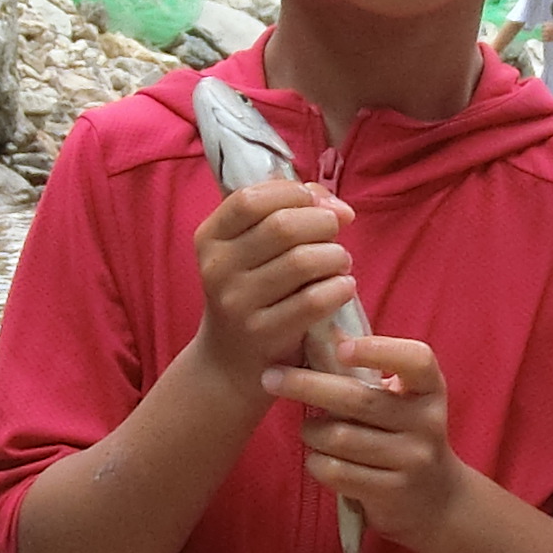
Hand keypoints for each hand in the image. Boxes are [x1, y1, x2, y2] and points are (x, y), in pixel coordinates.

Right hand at [191, 178, 359, 403]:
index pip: (250, 198)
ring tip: (339, 263)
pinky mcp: (264, 334)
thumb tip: (337, 207)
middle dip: (322, 223)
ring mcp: (238, 304)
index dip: (293, 193)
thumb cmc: (253, 290)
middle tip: (334, 235)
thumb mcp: (251, 249)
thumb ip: (287, 212)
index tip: (317, 203)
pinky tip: (342, 287)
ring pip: (303, 261)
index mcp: (210, 238)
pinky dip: (339, 288)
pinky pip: (314, 300)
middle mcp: (217, 269)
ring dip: (335, 256)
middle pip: (283, 226)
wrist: (230, 360)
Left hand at [269, 332, 462, 547]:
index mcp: (429, 388)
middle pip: (359, 398)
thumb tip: (320, 328)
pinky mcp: (392, 492)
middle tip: (270, 377)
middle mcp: (427, 422)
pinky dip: (316, 462)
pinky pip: (337, 472)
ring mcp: (412, 460)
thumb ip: (363, 367)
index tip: (341, 348)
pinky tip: (318, 458)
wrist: (433, 499)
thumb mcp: (395, 396)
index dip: (378, 350)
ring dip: (311, 431)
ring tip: (308, 430)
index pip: (415, 360)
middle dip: (307, 385)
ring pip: (341, 438)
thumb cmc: (399, 432)